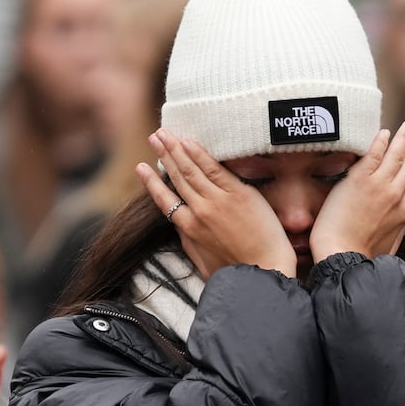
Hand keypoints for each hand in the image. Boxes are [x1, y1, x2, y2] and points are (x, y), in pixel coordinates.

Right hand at [137, 128, 295, 277]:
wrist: (263, 272)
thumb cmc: (236, 273)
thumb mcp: (202, 263)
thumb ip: (189, 243)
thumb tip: (180, 228)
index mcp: (189, 230)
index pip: (164, 200)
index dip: (151, 182)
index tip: (141, 167)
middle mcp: (199, 212)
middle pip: (177, 178)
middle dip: (163, 155)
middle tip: (154, 137)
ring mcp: (217, 201)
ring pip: (191, 170)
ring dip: (176, 148)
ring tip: (164, 133)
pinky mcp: (238, 194)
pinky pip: (214, 169)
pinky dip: (199, 154)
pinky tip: (188, 142)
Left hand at [310, 121, 404, 262]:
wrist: (341, 256)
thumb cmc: (360, 258)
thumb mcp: (387, 248)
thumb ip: (398, 234)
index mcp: (403, 214)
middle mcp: (396, 196)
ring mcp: (379, 187)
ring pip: (396, 156)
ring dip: (402, 138)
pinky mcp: (359, 181)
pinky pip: (374, 154)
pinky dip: (381, 141)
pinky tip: (384, 132)